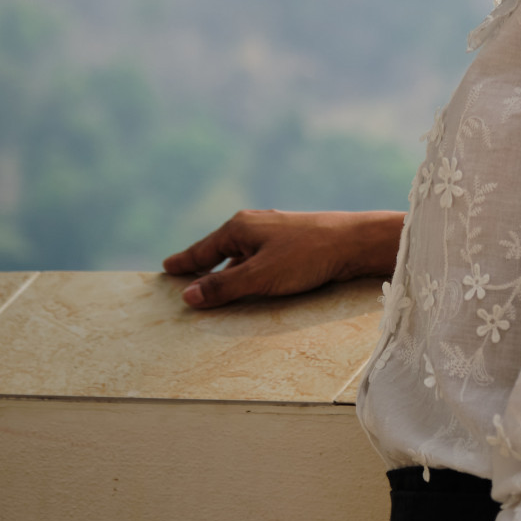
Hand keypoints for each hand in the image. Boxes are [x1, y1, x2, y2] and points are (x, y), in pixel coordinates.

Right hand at [162, 208, 404, 308]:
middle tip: (183, 275)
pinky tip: (252, 280)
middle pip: (220, 248)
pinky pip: (258, 256)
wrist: (354, 241)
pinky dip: (247, 268)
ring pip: (241, 253)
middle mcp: (254, 224)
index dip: (185, 261)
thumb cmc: (305, 256)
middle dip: (203, 264)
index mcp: (240, 227)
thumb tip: (188, 296)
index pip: (203, 249)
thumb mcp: (259, 277)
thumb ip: (224, 287)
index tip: (167, 267)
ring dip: (227, 269)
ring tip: (214, 284)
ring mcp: (274, 231)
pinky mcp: (293, 240)